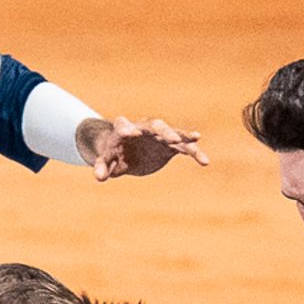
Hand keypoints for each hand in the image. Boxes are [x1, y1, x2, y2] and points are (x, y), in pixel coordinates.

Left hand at [79, 115, 208, 180]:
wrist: (124, 152)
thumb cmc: (111, 154)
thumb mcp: (105, 162)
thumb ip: (102, 167)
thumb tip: (99, 178)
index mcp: (122, 130)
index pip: (123, 125)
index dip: (126, 128)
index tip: (129, 133)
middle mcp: (143, 129)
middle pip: (154, 125)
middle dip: (163, 130)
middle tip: (171, 137)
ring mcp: (158, 136)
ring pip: (173, 134)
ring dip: (184, 137)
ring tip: (196, 140)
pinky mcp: (169, 146)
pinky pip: (183, 146)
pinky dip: (192, 149)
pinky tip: (204, 158)